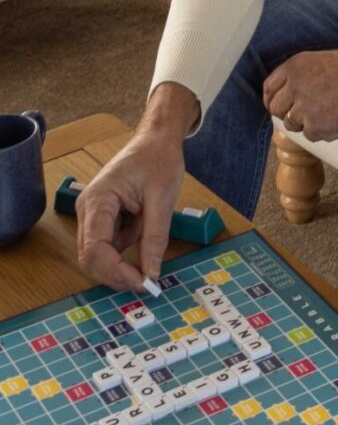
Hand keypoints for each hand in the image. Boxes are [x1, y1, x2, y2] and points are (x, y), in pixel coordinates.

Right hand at [77, 123, 185, 293]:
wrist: (157, 140)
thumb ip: (155, 237)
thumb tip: (151, 274)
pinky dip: (128, 246)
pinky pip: (112, 245)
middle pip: (91, 258)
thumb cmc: (158, 160)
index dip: (116, 272)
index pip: (95, 249)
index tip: (143, 284)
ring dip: (124, 258)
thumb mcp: (163, 197)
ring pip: (101, 255)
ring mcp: (92, 216)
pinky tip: (143, 224)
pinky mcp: (103, 220)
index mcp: (98, 200)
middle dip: (118, 274)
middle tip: (148, 282)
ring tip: (148, 230)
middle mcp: (88, 210)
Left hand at [263, 51, 337, 142]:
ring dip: (307, 122)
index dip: (272, 99)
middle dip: (287, 113)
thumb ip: (302, 76)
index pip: (269, 87)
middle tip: (304, 114)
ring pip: (293, 124)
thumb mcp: (324, 61)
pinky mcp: (315, 128)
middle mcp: (295, 86)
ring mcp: (303, 109)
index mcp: (296, 66)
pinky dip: (324, 130)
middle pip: (276, 108)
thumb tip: (287, 95)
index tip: (276, 106)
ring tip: (331, 110)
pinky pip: (311, 135)